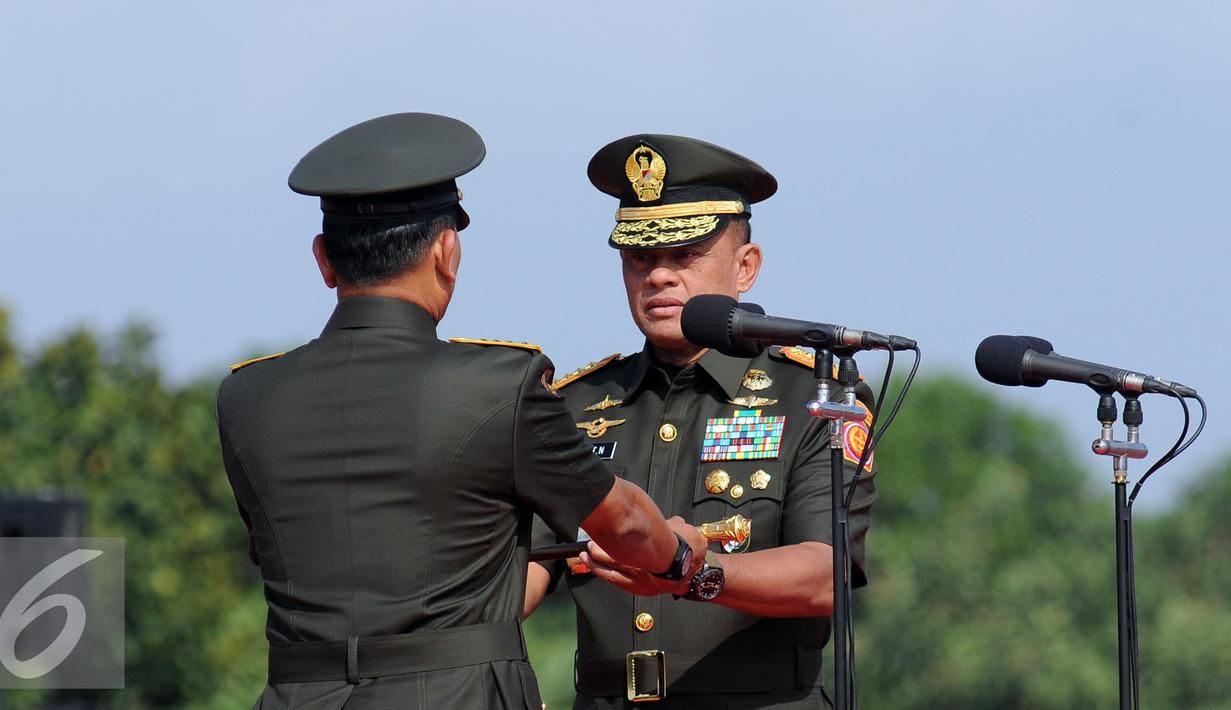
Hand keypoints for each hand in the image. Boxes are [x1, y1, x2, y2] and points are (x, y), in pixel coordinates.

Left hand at [581, 516, 701, 596]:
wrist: (697, 575)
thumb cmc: (689, 551)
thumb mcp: (681, 530)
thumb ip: (665, 523)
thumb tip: (653, 517)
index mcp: (657, 554)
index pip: (632, 545)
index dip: (615, 537)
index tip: (604, 527)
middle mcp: (648, 570)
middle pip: (618, 559)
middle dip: (601, 550)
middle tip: (589, 541)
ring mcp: (642, 582)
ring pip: (612, 573)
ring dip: (596, 563)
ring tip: (584, 553)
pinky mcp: (638, 589)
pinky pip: (615, 581)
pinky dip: (601, 572)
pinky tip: (591, 564)